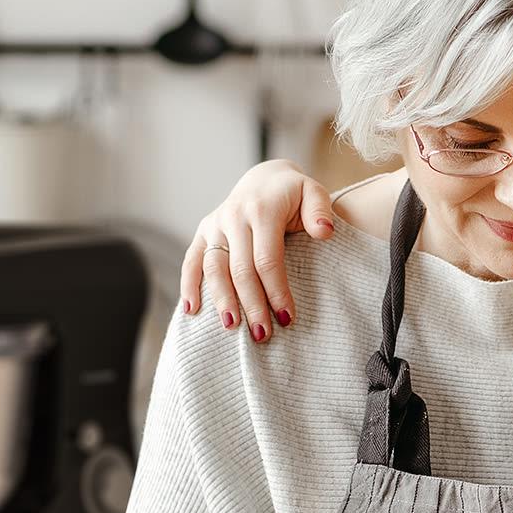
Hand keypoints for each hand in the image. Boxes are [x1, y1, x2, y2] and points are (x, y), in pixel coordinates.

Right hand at [179, 160, 335, 342]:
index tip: (286, 318)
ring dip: (222, 300)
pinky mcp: (203, 231)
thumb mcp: (314, 193)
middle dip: (252, 304)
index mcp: (262, 210)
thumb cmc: (294, 195)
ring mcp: (215, 224)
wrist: (265, 178)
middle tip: (262, 335)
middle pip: (240, 269)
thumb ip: (320, 211)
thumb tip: (324, 232)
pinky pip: (192, 260)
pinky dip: (188, 285)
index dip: (276, 291)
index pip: (267, 259)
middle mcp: (234, 217)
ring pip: (214, 268)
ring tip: (232, 328)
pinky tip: (190, 311)